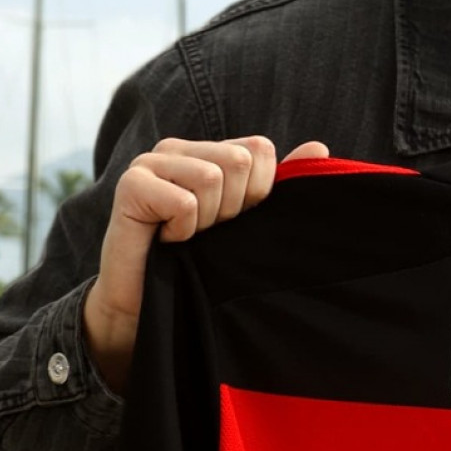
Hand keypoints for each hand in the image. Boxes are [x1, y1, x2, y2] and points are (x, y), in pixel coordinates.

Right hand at [84, 135, 327, 394]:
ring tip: (186, 235)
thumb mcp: (245, 221)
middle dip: (233, 208)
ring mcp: (149, 162)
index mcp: (207, 152)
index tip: (233, 221)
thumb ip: (276, 185)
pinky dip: (183, 230)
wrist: (148, 302)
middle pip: (239, 161)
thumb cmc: (197, 259)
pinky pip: (184, 202)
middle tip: (206, 232)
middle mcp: (177, 148)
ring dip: (207, 221)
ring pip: (212, 178)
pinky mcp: (130, 184)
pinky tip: (166, 240)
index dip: (258, 194)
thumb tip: (320, 150)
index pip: (259, 150)